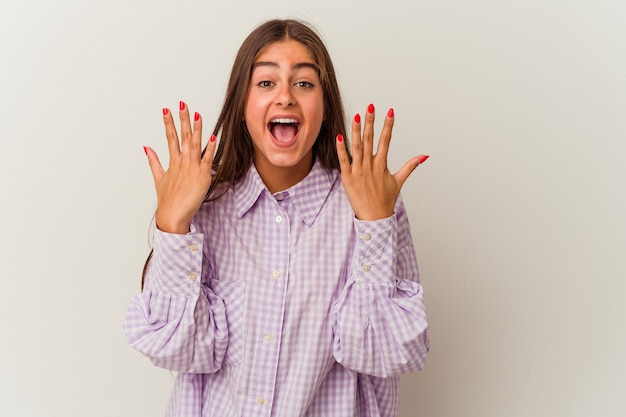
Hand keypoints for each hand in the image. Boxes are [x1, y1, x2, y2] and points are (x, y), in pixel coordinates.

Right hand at [143, 101, 216, 233]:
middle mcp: (182, 163)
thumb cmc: (167, 201)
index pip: (170, 138)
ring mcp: (192, 169)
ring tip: (197, 114)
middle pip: (182, 137)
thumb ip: (154, 162)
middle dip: (182, 119)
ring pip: (195, 144)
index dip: (169, 123)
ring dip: (196, 129)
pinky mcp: (203, 176)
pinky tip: (213, 136)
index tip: (166, 110)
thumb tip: (146, 148)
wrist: (172, 216)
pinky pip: (208, 159)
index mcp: (173, 162)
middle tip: (182, 104)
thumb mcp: (159, 179)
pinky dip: (211, 148)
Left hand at [336, 104, 427, 220]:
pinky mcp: (348, 177)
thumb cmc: (385, 200)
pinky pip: (344, 161)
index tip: (390, 112)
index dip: (388, 126)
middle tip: (371, 107)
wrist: (374, 217)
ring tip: (356, 116)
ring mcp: (358, 171)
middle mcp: (370, 166)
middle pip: (370, 139)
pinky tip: (339, 137)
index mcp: (382, 165)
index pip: (386, 140)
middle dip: (371, 122)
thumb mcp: (398, 181)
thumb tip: (424, 157)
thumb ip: (410, 166)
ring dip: (356, 131)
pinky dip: (342, 149)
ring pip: (357, 147)